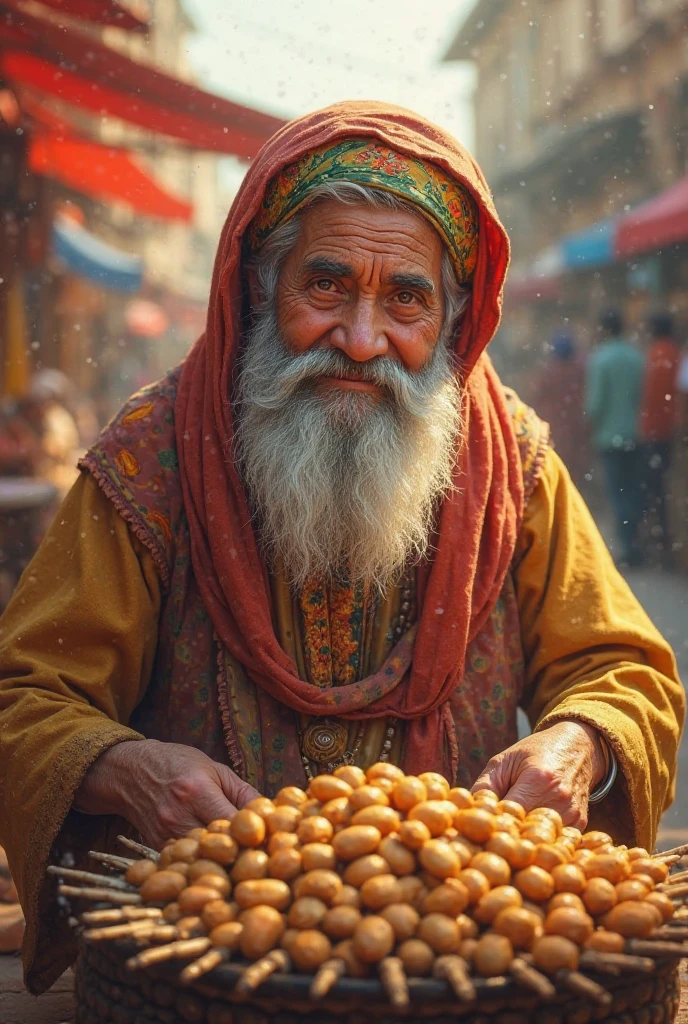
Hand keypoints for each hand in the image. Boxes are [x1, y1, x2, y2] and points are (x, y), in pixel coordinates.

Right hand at [74, 739, 259, 849]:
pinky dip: (202, 863)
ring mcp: (165, 834)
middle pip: (218, 846)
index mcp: (197, 791)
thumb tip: (273, 813)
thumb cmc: (177, 763)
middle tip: (264, 860)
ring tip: (244, 865)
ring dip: (223, 862)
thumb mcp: (214, 768)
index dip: (255, 833)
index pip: (233, 821)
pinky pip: (185, 861)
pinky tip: (217, 863)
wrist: (130, 771)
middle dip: (242, 853)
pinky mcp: (156, 847)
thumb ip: (243, 792)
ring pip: (202, 859)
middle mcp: (179, 815)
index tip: (273, 841)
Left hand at [471, 721, 605, 828]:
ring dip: (523, 840)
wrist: (578, 747)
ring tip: (510, 833)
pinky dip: (539, 839)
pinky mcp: (581, 824)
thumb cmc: (536, 752)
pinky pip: (554, 840)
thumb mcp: (505, 760)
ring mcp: (573, 814)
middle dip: (505, 835)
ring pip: (539, 840)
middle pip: (524, 832)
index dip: (492, 822)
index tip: (479, 825)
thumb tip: (467, 813)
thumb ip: (485, 786)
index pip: (509, 815)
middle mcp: (559, 799)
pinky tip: (529, 832)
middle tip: (490, 834)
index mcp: (538, 780)